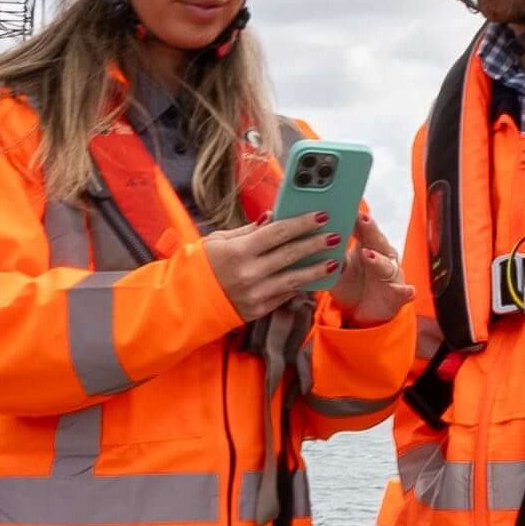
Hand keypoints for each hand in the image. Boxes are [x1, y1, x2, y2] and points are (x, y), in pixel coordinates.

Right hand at [204, 211, 339, 318]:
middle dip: (316, 243)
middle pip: (291, 254)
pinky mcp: (258, 310)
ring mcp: (255, 294)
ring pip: (294, 279)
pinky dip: (300, 286)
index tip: (321, 215)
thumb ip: (248, 231)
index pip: (278, 232)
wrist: (188, 301)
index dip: (302, 223)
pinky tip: (313, 278)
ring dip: (316, 269)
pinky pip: (285, 296)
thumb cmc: (203, 265)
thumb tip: (272, 218)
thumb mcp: (219, 241)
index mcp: (238, 250)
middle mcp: (249, 273)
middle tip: (335, 235)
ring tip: (333, 260)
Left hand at [332, 213, 415, 329]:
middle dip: (370, 229)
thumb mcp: (337, 269)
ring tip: (369, 254)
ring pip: (387, 265)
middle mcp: (383, 255)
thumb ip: (331, 254)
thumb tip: (314, 236)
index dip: (357, 218)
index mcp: (368, 245)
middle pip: (377, 240)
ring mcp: (391, 274)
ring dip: (379, 260)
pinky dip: (405, 291)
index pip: (363, 228)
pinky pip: (403, 291)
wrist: (363, 313)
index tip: (348, 207)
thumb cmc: (351, 284)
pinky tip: (407, 290)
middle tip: (362, 218)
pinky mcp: (398, 294)